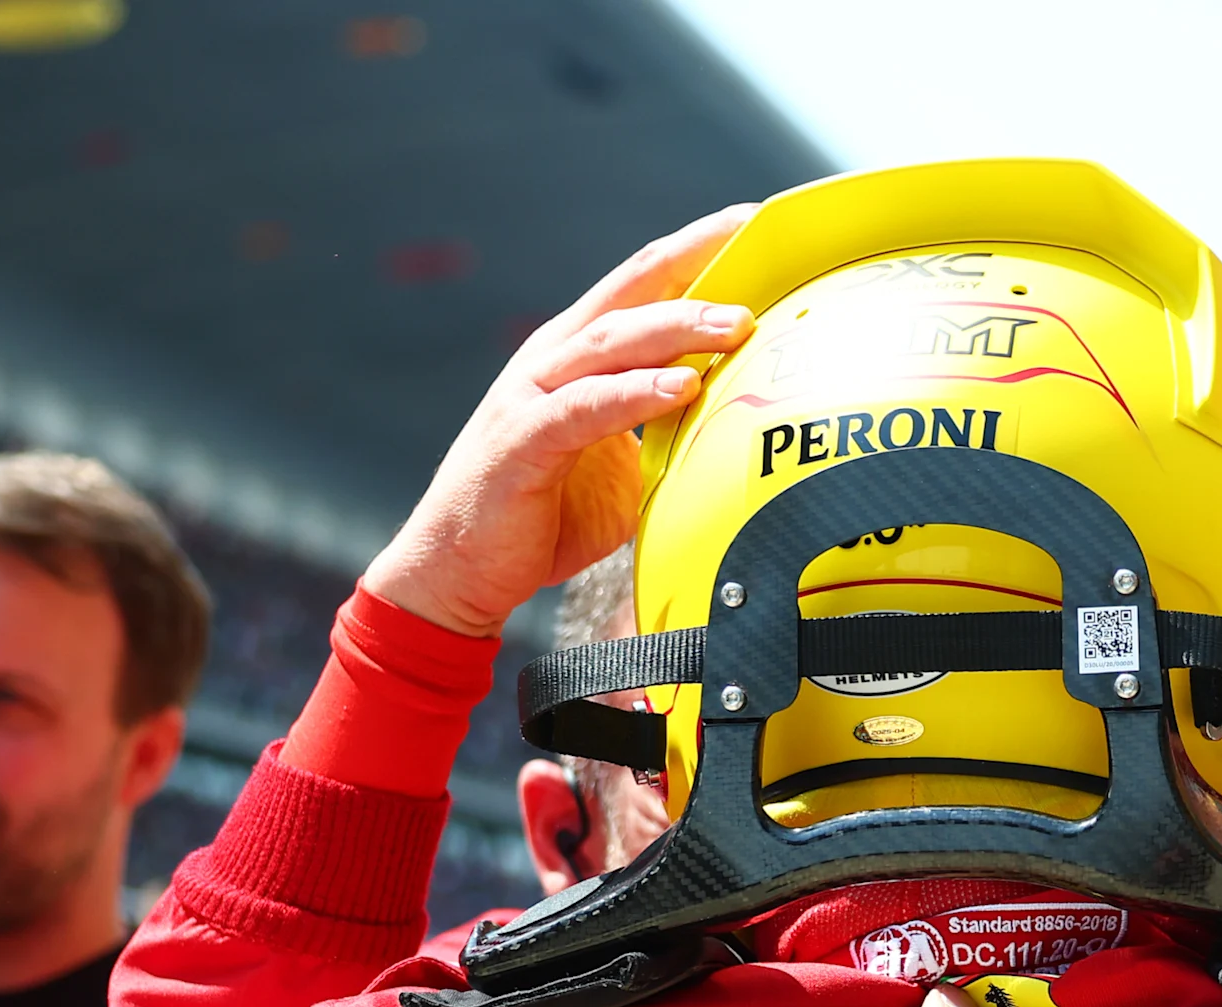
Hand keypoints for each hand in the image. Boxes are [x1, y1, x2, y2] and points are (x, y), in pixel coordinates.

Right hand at [361, 205, 757, 637]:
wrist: (462, 569)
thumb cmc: (545, 513)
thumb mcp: (622, 462)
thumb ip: (667, 430)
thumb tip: (741, 427)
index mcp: (579, 353)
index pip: (644, 283)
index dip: (698, 249)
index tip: (755, 222)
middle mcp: (554, 358)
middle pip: (633, 293)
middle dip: (698, 267)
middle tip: (760, 252)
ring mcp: (533, 395)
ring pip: (612, 341)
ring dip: (678, 328)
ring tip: (735, 324)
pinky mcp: (522, 441)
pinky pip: (587, 408)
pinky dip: (635, 394)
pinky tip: (680, 387)